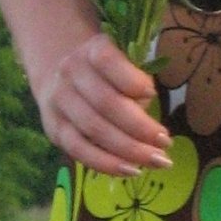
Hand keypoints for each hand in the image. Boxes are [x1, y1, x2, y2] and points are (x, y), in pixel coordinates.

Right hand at [33, 32, 172, 176]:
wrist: (59, 75)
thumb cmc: (106, 72)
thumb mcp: (123, 65)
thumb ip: (136, 86)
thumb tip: (149, 126)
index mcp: (93, 50)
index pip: (108, 62)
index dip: (131, 80)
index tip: (153, 94)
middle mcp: (71, 73)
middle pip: (105, 103)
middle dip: (139, 127)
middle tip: (166, 143)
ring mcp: (59, 102)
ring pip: (94, 130)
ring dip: (129, 150)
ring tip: (157, 161)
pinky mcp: (54, 129)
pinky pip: (80, 151)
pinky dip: (107, 164)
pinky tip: (132, 170)